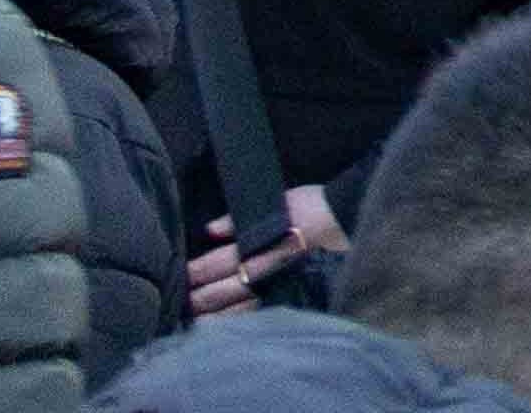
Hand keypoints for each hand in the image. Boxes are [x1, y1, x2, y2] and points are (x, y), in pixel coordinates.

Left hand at [178, 192, 338, 318]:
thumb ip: (238, 219)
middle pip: (225, 289)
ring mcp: (278, 285)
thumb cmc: (310, 207)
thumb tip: (210, 231)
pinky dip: (245, 319)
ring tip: (198, 323)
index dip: (198, 272)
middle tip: (182, 305)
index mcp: (257, 244)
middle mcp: (265, 268)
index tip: (182, 277)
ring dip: (218, 315)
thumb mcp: (277, 202)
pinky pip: (263, 311)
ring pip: (241, 306)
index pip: (218, 263)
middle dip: (201, 298)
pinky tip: (231, 329)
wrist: (349, 219)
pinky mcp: (293, 293)